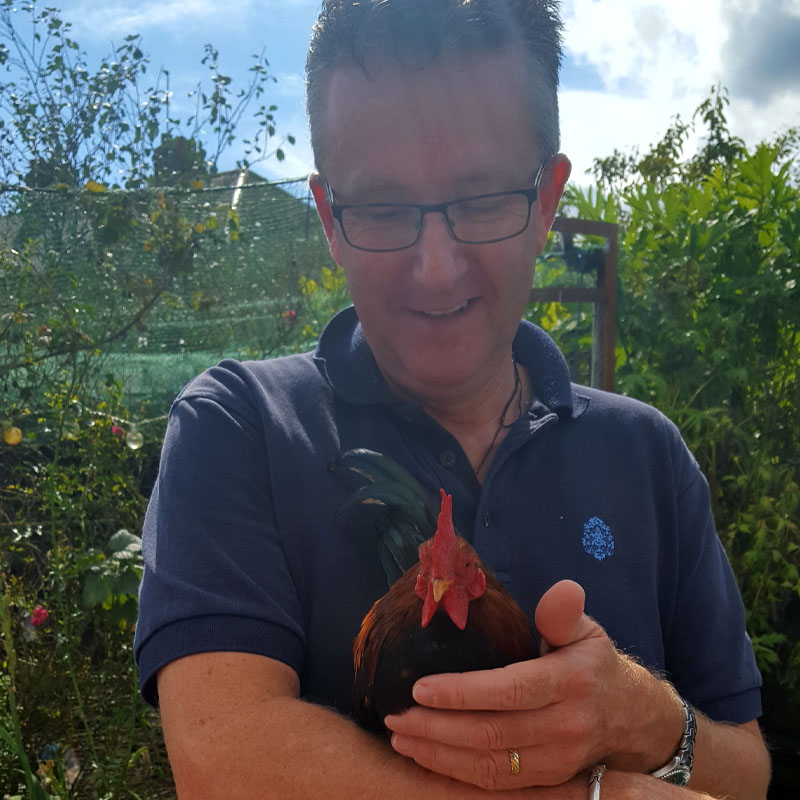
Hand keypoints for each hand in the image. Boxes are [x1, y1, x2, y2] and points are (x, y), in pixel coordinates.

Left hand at [384, 580, 669, 790]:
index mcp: (570, 682)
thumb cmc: (593, 662)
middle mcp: (565, 726)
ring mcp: (556, 760)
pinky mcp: (547, 780)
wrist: (629, 716)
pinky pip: (496, 783)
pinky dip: (456, 773)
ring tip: (400, 735)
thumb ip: (563, 614)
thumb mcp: (585, 630)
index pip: (511, 690)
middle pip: (493, 733)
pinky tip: (425, 756)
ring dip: (438, 754)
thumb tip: (564, 589)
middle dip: (437, 727)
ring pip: (490, 764)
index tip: (419, 687)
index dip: (463, 692)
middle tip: (396, 715)